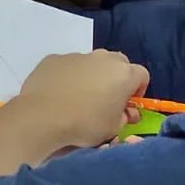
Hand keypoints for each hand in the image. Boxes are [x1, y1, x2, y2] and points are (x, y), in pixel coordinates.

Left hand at [18, 50, 148, 148]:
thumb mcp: (113, 128)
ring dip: (91, 76)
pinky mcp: (54, 58)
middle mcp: (102, 58)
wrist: (42, 116)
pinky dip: (68, 75)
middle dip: (116, 79)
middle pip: (117, 64)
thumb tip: (125, 112)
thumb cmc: (85, 124)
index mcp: (123, 73)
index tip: (127, 104)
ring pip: (91, 63)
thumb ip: (124, 117)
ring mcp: (77, 55)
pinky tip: (59, 93)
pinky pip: (68, 65)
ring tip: (78, 97)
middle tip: (105, 99)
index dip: (137, 90)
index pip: (141, 75)